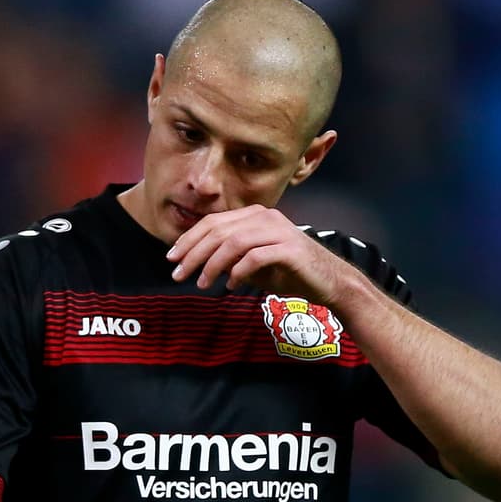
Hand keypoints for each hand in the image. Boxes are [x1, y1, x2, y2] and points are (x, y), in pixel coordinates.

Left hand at [167, 205, 342, 301]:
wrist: (329, 282)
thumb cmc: (290, 272)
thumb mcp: (253, 262)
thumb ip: (230, 257)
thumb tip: (196, 263)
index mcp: (255, 215)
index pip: (213, 222)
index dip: (189, 239)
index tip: (171, 258)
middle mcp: (266, 217)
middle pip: (218, 230)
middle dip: (193, 253)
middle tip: (177, 274)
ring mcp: (279, 230)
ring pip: (233, 242)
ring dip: (212, 264)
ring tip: (201, 283)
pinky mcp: (289, 248)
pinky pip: (254, 257)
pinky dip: (238, 272)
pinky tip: (231, 286)